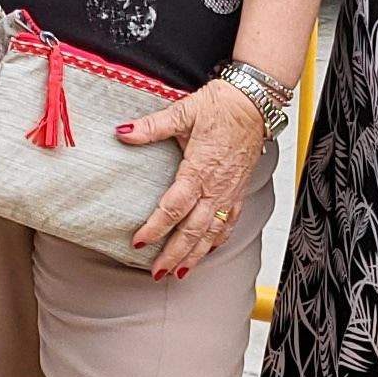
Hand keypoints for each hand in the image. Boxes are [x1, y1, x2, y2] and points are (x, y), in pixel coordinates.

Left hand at [119, 82, 268, 279]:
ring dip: (196, 255)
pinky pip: (229, 223)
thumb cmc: (220, 106)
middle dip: (174, 255)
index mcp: (198, 171)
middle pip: (193, 231)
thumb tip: (123, 132)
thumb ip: (151, 127)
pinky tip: (208, 250)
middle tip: (157, 272)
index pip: (173, 208)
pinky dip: (218, 240)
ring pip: (212, 233)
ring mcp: (229, 192)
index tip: (139, 242)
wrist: (254, 103)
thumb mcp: (183, 112)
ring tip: (180, 272)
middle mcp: (216, 188)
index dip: (155, 228)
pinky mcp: (239, 191)